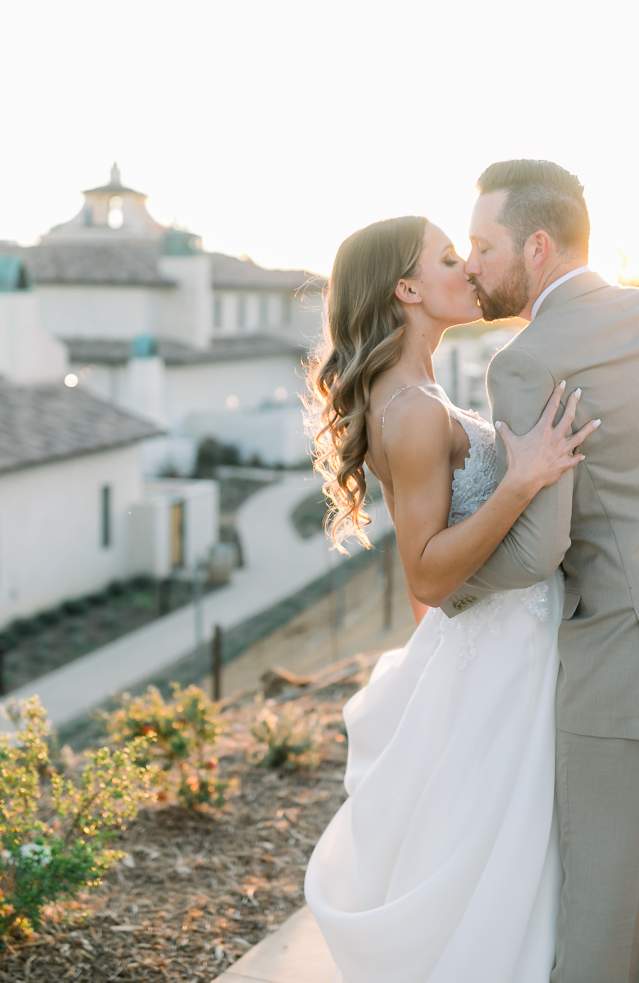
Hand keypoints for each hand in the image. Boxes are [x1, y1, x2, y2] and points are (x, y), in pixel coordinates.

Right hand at [496, 381, 600, 497]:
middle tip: (579, 392)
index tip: (562, 383)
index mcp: (542, 430)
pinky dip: (578, 457)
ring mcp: (562, 450)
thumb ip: (505, 431)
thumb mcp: (510, 443)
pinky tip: (583, 455)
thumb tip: (498, 422)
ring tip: (598, 421)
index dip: (557, 394)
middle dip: (574, 403)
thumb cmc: (517, 459)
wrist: (525, 478)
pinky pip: (574, 459)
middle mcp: (555, 437)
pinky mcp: (564, 463)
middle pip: (569, 417)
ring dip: (589, 428)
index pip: (551, 407)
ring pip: (580, 437)